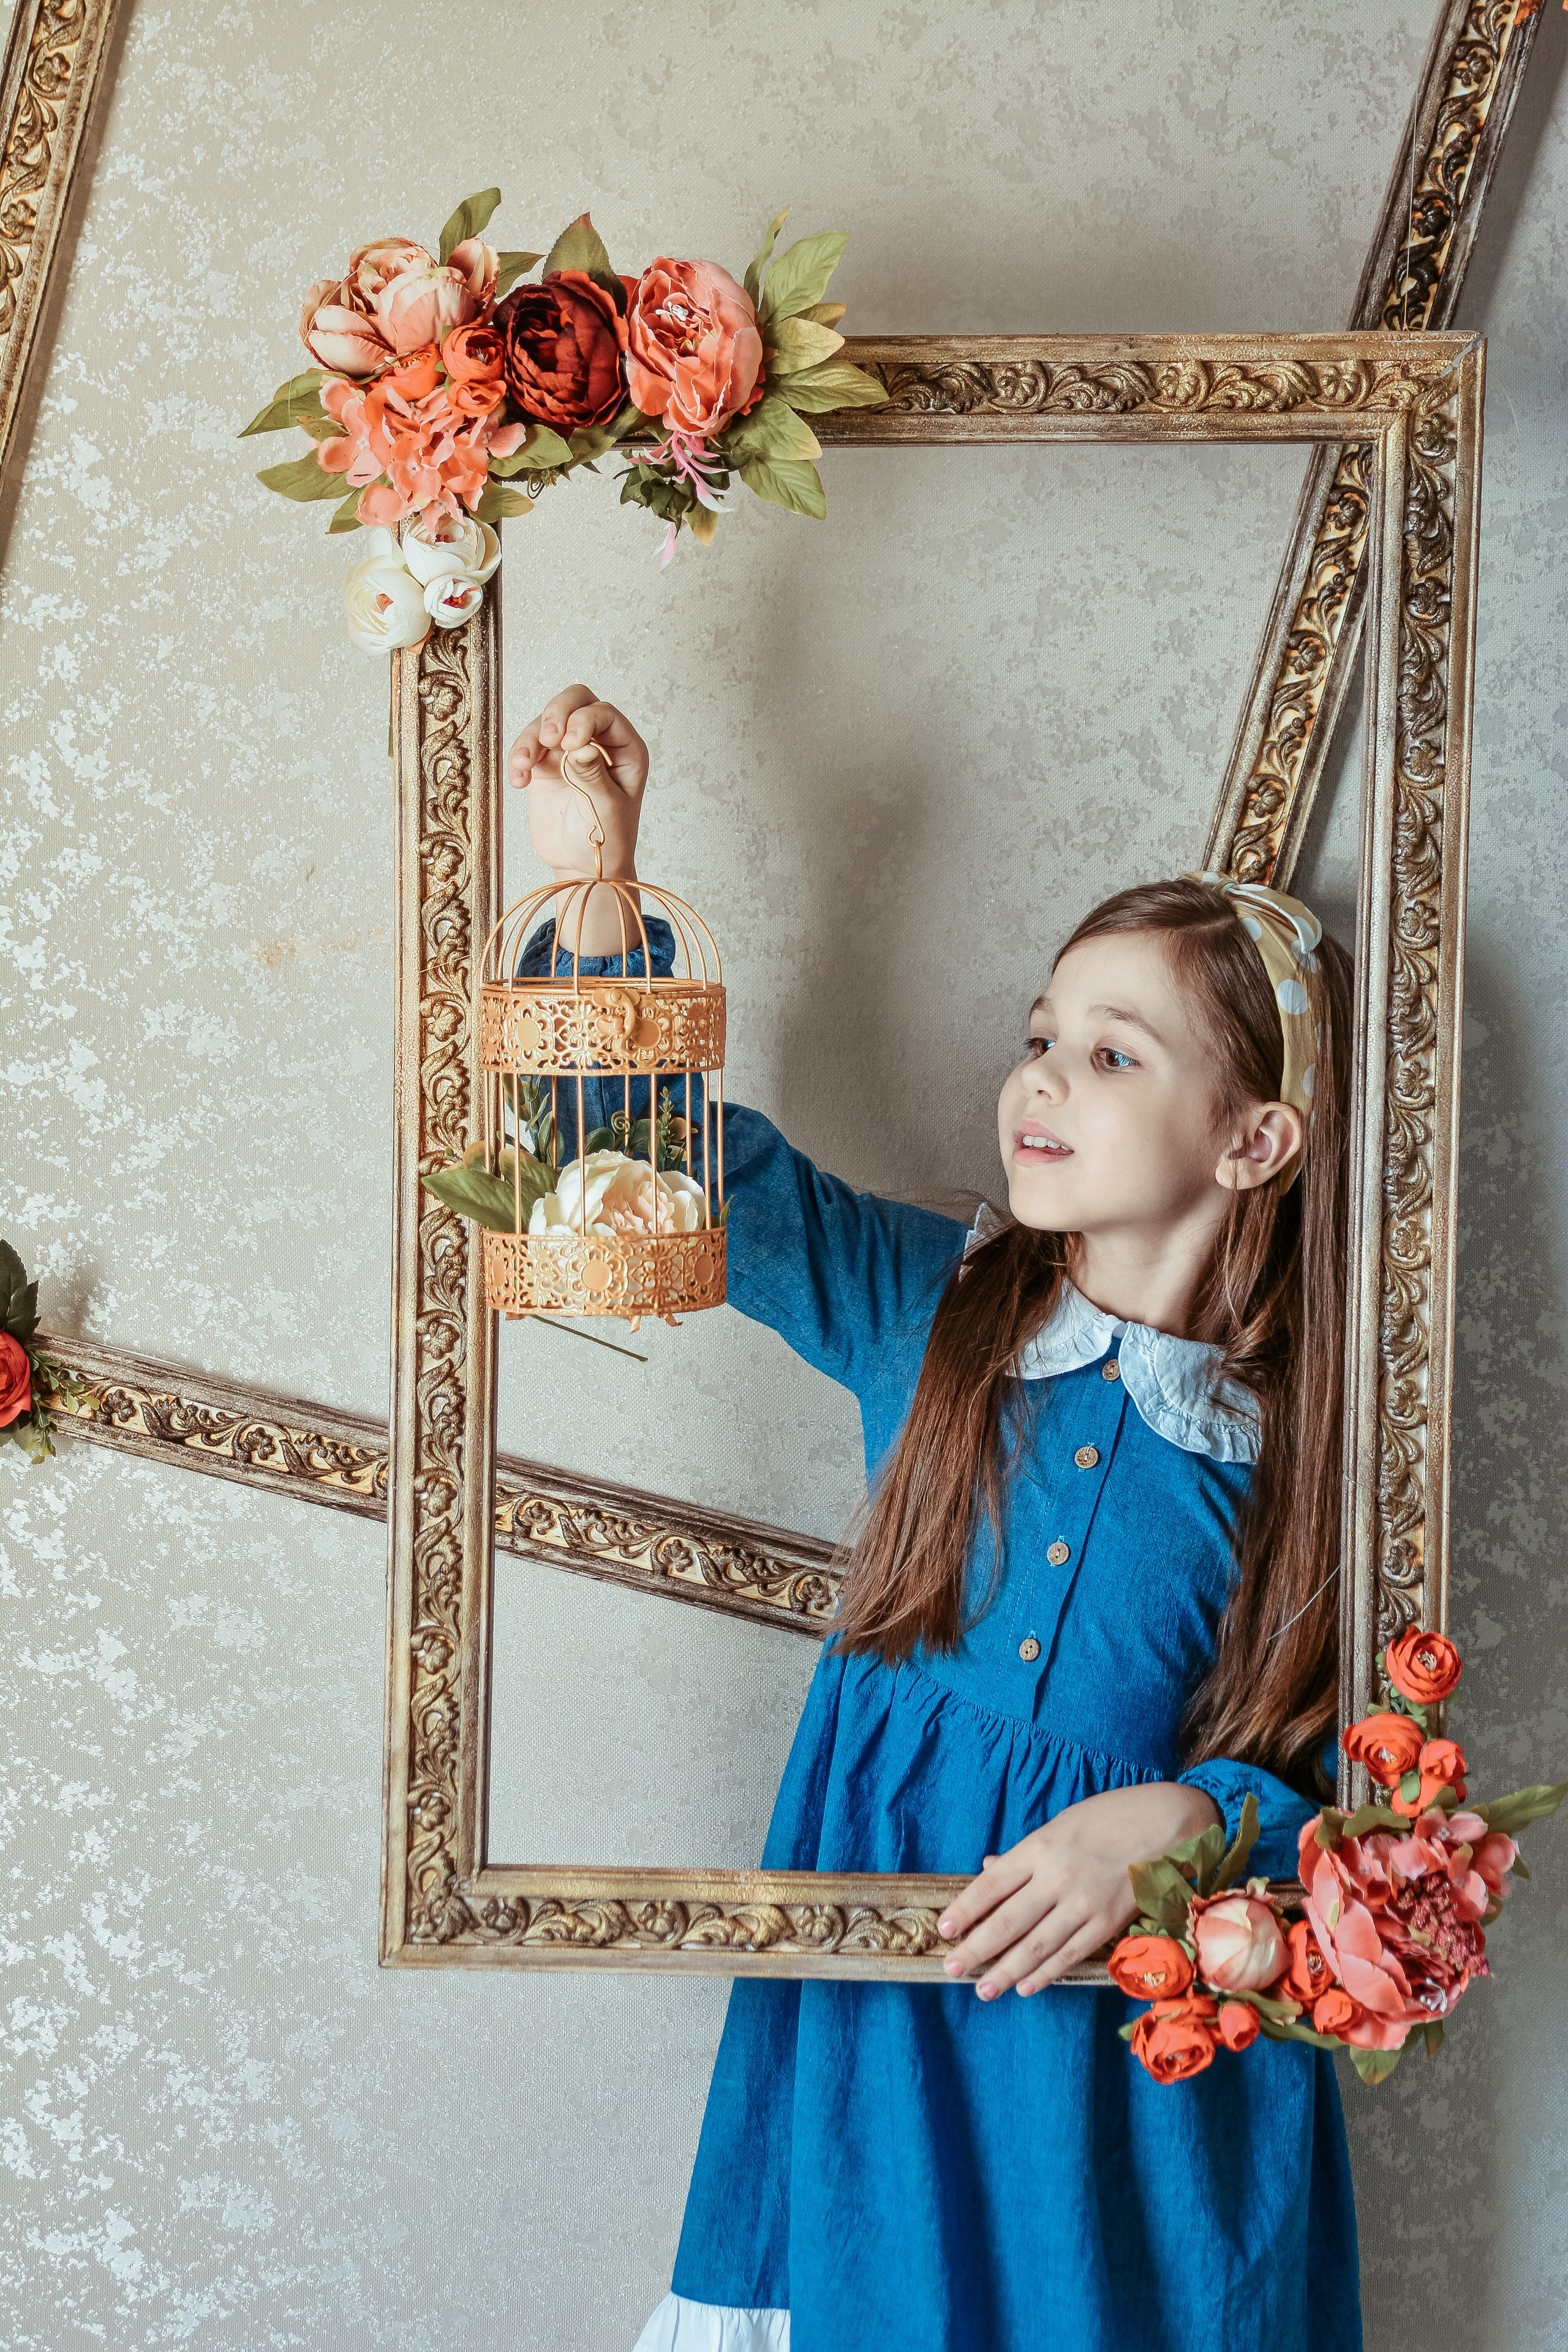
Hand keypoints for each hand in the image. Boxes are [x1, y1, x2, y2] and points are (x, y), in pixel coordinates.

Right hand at [508, 683, 647, 881]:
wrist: (583, 870)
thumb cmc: (606, 842)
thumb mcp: (605, 810)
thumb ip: (592, 776)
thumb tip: (579, 746)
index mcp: (626, 749)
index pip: (604, 714)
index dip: (584, 720)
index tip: (568, 744)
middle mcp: (598, 743)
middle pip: (575, 701)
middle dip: (557, 712)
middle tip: (548, 738)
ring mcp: (569, 752)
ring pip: (547, 722)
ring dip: (531, 739)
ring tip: (523, 766)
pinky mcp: (545, 766)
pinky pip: (528, 748)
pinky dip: (519, 758)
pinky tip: (519, 781)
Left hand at [936, 1781, 1221, 1998]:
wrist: (1165, 1823)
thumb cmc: (1108, 1818)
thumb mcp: (1059, 1825)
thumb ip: (1024, 1855)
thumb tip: (987, 1870)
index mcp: (1040, 1848)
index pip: (990, 1885)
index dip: (964, 1910)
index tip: (944, 1929)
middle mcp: (1057, 1878)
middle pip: (1007, 1922)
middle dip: (975, 1949)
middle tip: (951, 1968)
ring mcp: (1084, 1904)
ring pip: (1035, 1946)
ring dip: (1005, 1971)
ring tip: (983, 1989)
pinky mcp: (1108, 1923)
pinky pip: (1070, 1955)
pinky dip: (1045, 1973)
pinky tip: (1025, 1987)